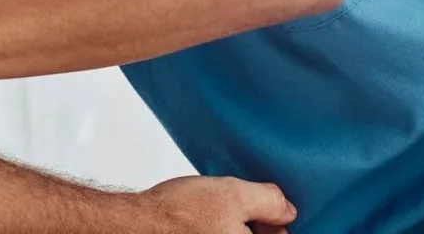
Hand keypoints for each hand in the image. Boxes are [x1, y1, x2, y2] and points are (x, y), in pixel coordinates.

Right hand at [138, 176, 295, 233]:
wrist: (136, 226)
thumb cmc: (178, 215)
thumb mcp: (233, 194)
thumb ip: (269, 200)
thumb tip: (286, 209)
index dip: (273, 222)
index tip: (259, 209)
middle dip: (250, 226)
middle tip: (230, 210)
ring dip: (229, 229)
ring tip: (211, 215)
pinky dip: (212, 231)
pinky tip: (199, 224)